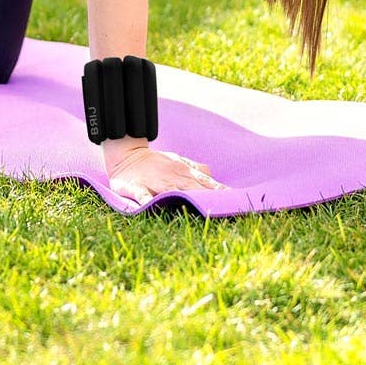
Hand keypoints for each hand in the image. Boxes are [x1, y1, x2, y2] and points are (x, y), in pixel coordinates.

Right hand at [105, 143, 227, 203]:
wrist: (127, 155)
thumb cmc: (156, 162)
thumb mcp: (179, 161)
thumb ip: (196, 169)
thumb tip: (213, 174)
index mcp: (185, 173)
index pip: (207, 183)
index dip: (222, 192)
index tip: (238, 200)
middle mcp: (174, 178)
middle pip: (196, 190)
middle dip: (210, 199)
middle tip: (226, 210)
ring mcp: (156, 183)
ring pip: (173, 192)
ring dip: (185, 200)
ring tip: (199, 210)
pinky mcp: (137, 187)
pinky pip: (144, 195)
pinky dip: (149, 201)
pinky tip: (154, 207)